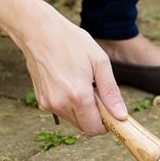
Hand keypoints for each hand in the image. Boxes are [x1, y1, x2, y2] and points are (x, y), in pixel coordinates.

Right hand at [15, 3, 127, 135]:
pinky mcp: (41, 101)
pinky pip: (61, 112)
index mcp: (78, 96)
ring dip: (82, 111)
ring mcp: (49, 104)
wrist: (38, 31)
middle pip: (84, 127)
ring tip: (82, 86)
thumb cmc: (71, 42)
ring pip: (73, 120)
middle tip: (97, 94)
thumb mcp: (99, 62)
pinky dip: (70, 105)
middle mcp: (61, 104)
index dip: (106, 125)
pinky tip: (69, 84)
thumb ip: (111, 92)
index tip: (111, 114)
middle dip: (95, 117)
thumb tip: (121, 116)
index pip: (94, 128)